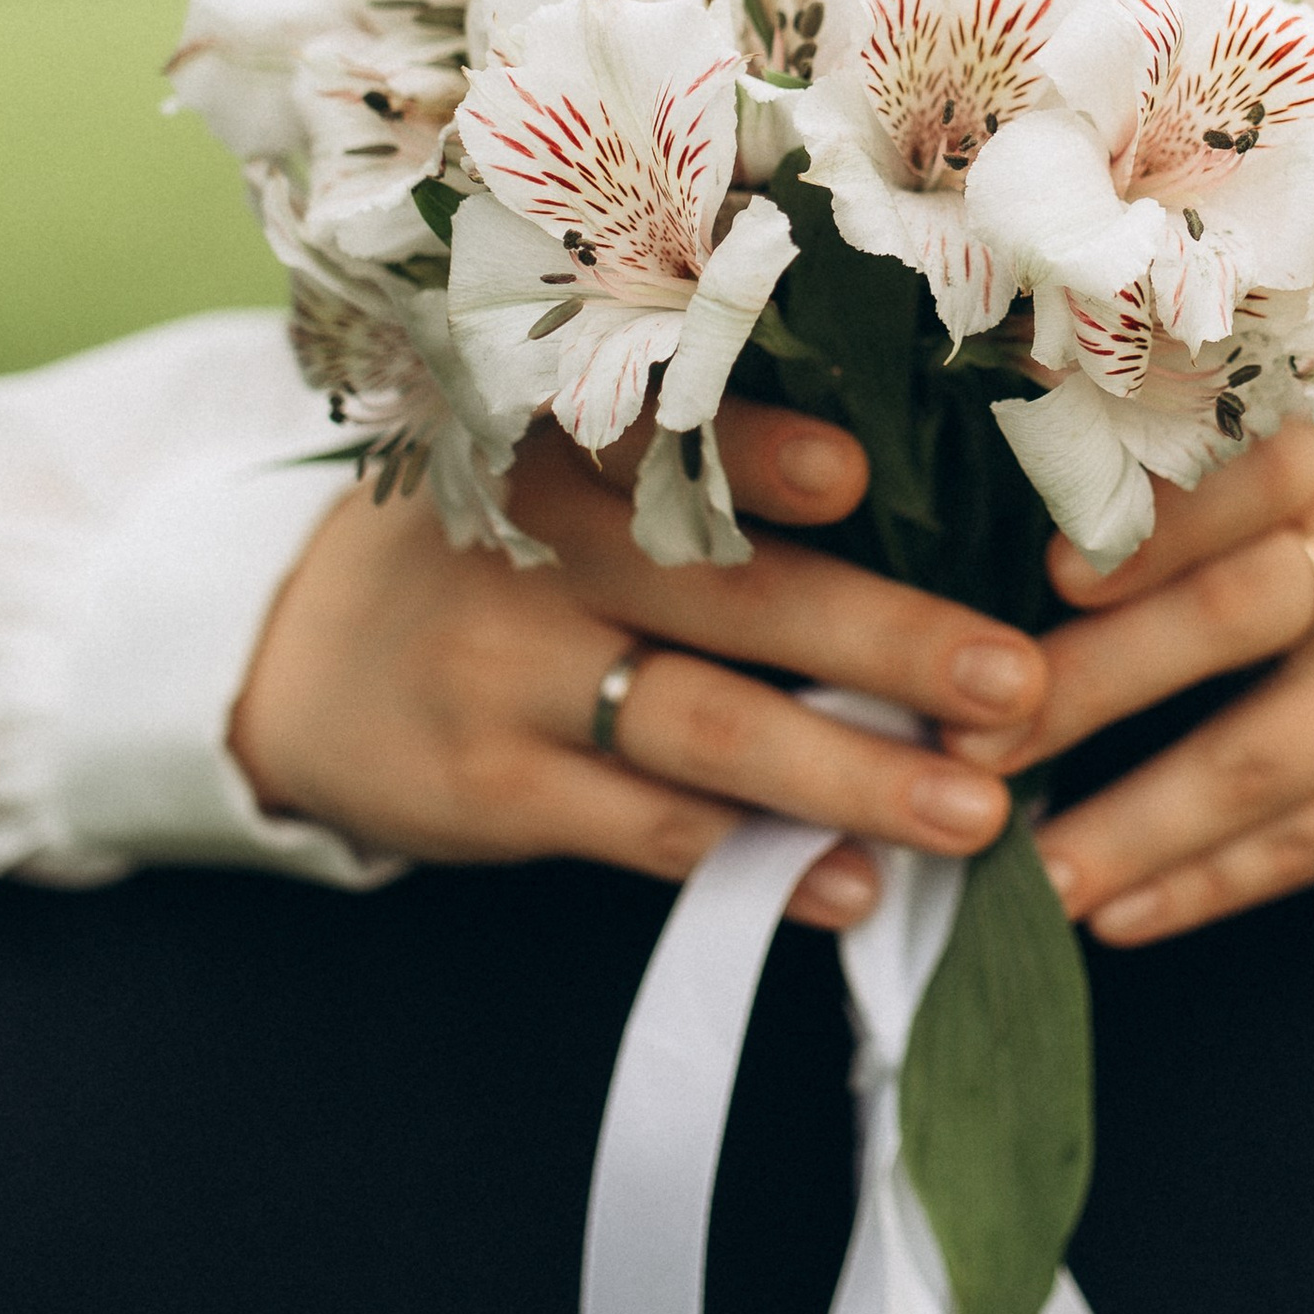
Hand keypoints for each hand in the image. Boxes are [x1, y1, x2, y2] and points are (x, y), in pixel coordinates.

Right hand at [231, 405, 1043, 926]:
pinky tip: (853, 884)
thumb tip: (934, 498)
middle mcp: (535, 545)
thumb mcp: (556, 470)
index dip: (757, 450)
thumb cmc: (500, 547)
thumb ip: (697, 473)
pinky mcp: (491, 787)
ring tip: (974, 815)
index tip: (861, 471)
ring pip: (701, 726)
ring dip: (850, 774)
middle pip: (722, 589)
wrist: (300, 659)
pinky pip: (647, 828)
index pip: (663, 429)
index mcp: (562, 436)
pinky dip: (758, 861)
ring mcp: (506, 670)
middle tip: (1014, 683)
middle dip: (880, 637)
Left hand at [944, 428, 1313, 946]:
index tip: (1037, 587)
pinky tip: (1122, 912)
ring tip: (1024, 873)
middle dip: (1079, 696)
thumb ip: (1229, 495)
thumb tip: (1050, 547)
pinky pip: (1301, 847)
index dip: (1136, 541)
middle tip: (961, 754)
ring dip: (1124, 831)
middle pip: (1220, 628)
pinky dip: (1202, 885)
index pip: (1229, 493)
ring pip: (1251, 766)